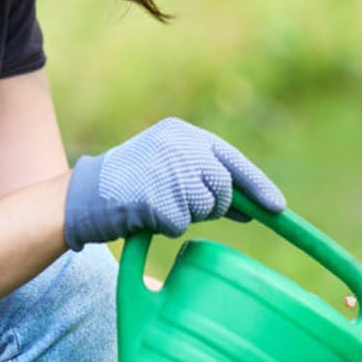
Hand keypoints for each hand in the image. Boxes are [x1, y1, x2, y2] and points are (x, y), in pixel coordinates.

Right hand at [63, 117, 284, 250]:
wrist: (83, 195)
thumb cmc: (134, 186)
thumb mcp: (173, 171)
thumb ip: (210, 182)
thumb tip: (255, 207)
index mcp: (183, 134)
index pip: (232, 159)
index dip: (257, 185)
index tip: (278, 207)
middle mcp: (178, 146)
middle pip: (223, 187)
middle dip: (214, 205)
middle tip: (185, 204)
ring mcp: (166, 170)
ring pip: (206, 208)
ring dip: (188, 216)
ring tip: (159, 204)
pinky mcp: (154, 196)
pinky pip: (181, 224)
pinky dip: (168, 227)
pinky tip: (147, 215)